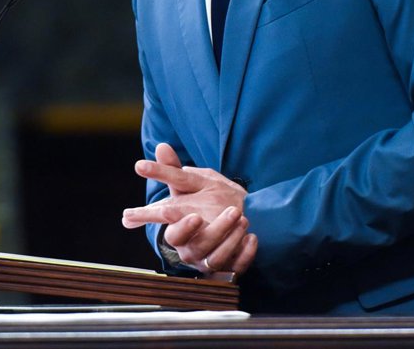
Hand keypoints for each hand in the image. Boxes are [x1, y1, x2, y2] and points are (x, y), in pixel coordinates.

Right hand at [123, 143, 257, 275]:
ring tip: (243, 218)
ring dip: (231, 238)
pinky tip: (252, 237)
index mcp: (178, 230)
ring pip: (217, 258)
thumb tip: (161, 146)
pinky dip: (245, 253)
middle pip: (196, 247)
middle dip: (214, 231)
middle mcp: (191, 249)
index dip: (180, 227)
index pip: (171, 234)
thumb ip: (174, 169)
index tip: (184, 214)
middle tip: (230, 212)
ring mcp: (210, 260)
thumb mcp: (191, 182)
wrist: (235, 213)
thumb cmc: (205, 201)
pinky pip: (238, 266)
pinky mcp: (229, 267)